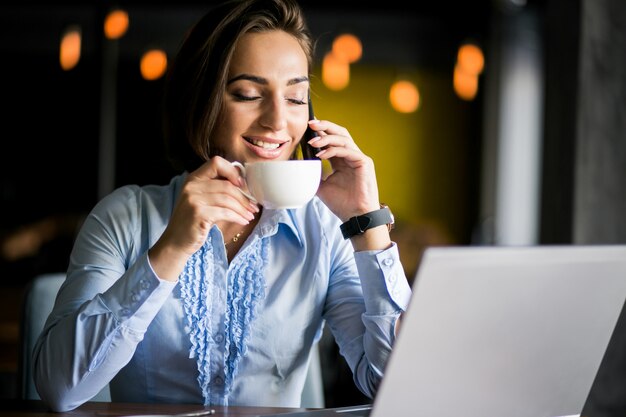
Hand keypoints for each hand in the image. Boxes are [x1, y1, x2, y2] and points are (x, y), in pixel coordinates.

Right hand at [149, 156, 258, 279]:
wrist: (175, 242)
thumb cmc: (193, 222)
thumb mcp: (201, 200)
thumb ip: (216, 190)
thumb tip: (245, 185)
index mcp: (193, 179)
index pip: (216, 162)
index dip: (233, 171)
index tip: (243, 185)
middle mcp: (192, 186)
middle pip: (227, 185)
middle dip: (244, 197)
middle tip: (253, 206)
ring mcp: (193, 199)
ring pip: (228, 199)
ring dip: (243, 208)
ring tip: (250, 215)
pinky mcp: (198, 214)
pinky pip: (225, 212)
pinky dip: (238, 217)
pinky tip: (243, 221)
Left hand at [307, 119, 380, 221]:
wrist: (355, 216)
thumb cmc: (342, 203)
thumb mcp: (321, 187)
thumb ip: (313, 175)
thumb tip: (299, 168)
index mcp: (342, 159)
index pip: (332, 139)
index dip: (321, 131)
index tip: (308, 127)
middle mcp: (351, 156)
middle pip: (340, 133)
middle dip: (325, 126)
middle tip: (311, 124)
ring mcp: (359, 158)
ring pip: (344, 139)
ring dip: (327, 138)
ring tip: (313, 142)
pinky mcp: (364, 162)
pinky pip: (348, 150)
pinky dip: (334, 150)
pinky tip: (322, 154)